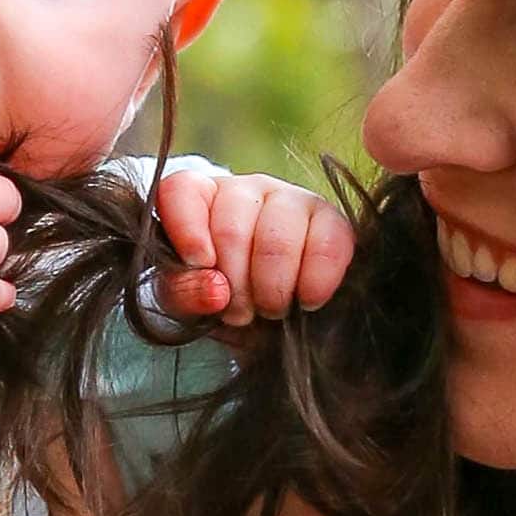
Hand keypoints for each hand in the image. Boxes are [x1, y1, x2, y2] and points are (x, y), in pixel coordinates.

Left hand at [153, 165, 354, 328]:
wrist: (272, 324)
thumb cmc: (223, 304)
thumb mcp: (188, 304)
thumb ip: (184, 294)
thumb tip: (216, 291)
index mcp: (200, 199)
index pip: (182, 191)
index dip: (187, 230)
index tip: (201, 266)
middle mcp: (245, 191)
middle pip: (231, 227)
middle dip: (234, 284)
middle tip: (239, 313)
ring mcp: (292, 200)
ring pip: (277, 238)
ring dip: (271, 288)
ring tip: (270, 310)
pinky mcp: (332, 221)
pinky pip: (328, 244)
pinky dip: (315, 282)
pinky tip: (307, 302)